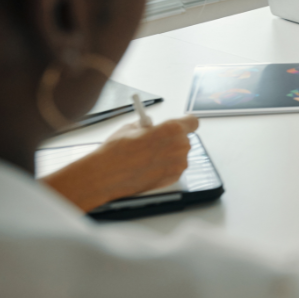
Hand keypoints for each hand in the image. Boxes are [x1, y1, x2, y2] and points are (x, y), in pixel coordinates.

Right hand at [41, 115, 199, 211]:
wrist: (106, 176)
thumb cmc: (116, 152)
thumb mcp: (132, 128)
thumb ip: (149, 126)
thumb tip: (152, 126)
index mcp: (172, 129)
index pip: (192, 122)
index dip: (186, 122)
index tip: (182, 123)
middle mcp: (179, 146)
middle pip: (184, 138)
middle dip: (172, 139)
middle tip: (155, 142)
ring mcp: (178, 164)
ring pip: (179, 154)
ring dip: (169, 153)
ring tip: (148, 156)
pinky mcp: (173, 178)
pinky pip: (174, 167)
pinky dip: (165, 166)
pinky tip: (149, 166)